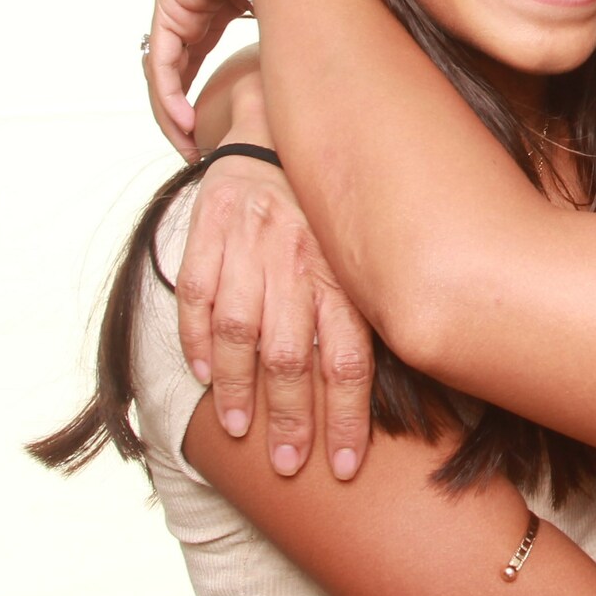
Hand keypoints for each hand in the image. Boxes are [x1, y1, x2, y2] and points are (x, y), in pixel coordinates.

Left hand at [143, 0, 275, 160]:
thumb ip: (288, 36)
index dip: (197, 94)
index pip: (195, 53)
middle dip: (181, 110)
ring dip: (173, 110)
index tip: (210, 131)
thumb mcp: (291, 10)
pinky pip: (163, 58)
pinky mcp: (172, 2)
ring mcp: (178, 0)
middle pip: (174, 65)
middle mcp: (193, 1)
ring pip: (164, 67)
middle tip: (193, 147)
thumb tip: (320, 70)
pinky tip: (184, 121)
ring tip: (187, 143)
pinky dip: (170, 92)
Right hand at [175, 151, 377, 480]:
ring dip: (238, 387)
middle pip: (291, 354)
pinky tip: (202, 373)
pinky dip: (194, 336)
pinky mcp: (209, 227)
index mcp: (342, 271)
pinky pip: (197, 290)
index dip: (345, 417)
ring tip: (240, 430)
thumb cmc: (327, 208)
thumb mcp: (359, 251)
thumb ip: (368, 309)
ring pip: (241, 328)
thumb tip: (401, 378)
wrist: (280, 126)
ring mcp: (250, 244)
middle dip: (290, 417)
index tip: (342, 469)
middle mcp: (298, 260)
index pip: (348, 359)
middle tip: (289, 465)